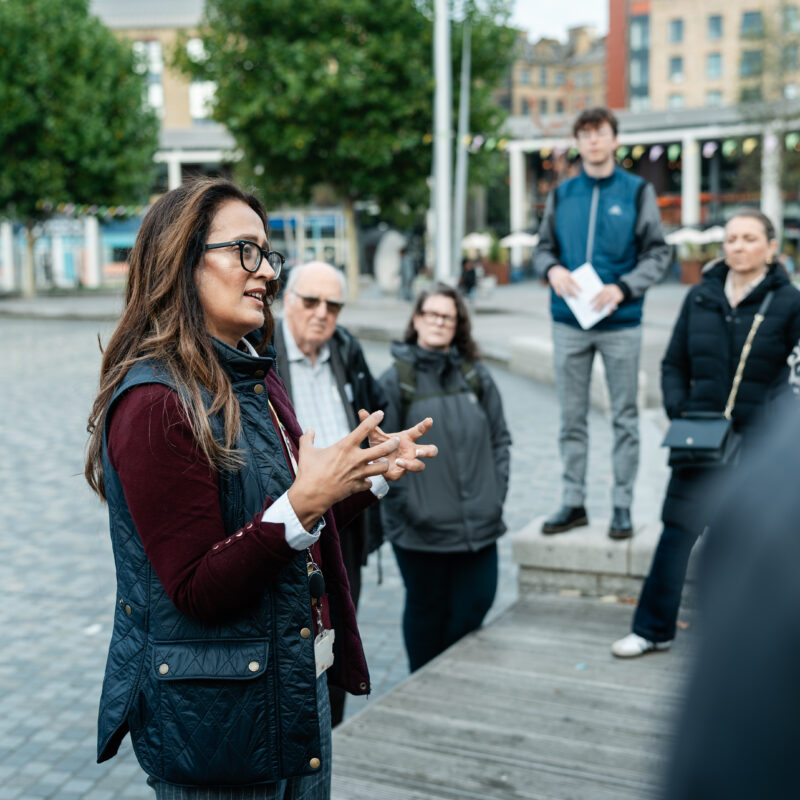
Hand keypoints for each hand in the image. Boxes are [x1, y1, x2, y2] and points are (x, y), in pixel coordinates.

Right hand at [288, 410, 399, 527]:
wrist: (311, 496)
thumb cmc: (308, 472)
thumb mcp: (306, 451)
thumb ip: (308, 438)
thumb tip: (309, 430)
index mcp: (345, 447)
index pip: (364, 428)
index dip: (374, 419)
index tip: (381, 413)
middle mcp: (355, 459)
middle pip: (383, 449)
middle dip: (393, 443)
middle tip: (396, 440)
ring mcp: (358, 474)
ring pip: (382, 467)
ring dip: (384, 464)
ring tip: (383, 461)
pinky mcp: (357, 487)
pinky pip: (369, 483)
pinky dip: (368, 481)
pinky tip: (366, 480)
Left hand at [358, 409, 437, 480]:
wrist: (371, 463)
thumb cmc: (378, 446)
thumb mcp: (374, 435)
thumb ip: (370, 424)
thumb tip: (361, 411)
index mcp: (407, 439)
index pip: (419, 431)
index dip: (425, 426)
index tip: (429, 420)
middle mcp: (411, 451)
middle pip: (430, 451)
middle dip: (428, 451)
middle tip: (419, 451)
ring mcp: (408, 462)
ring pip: (420, 465)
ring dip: (413, 464)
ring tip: (400, 460)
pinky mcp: (402, 472)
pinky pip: (406, 472)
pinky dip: (403, 468)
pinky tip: (396, 464)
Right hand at [547, 265, 580, 297]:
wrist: (553, 270)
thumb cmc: (563, 273)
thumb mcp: (567, 273)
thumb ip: (570, 279)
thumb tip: (575, 287)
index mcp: (567, 276)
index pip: (574, 282)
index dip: (577, 286)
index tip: (581, 290)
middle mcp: (563, 279)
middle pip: (569, 287)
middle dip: (573, 292)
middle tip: (576, 296)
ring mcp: (558, 282)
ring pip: (563, 290)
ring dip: (567, 294)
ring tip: (571, 296)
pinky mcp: (554, 284)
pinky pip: (557, 291)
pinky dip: (560, 294)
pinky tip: (562, 296)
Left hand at [592, 283, 623, 311]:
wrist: (622, 288)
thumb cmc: (611, 289)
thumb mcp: (607, 288)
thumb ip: (602, 291)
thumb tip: (593, 297)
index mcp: (605, 288)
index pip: (598, 294)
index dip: (594, 298)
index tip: (589, 303)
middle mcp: (609, 291)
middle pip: (601, 299)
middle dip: (597, 305)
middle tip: (593, 309)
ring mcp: (613, 295)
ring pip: (606, 302)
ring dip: (601, 307)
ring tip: (598, 311)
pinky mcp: (617, 299)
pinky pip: (612, 305)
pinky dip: (610, 310)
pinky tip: (607, 314)